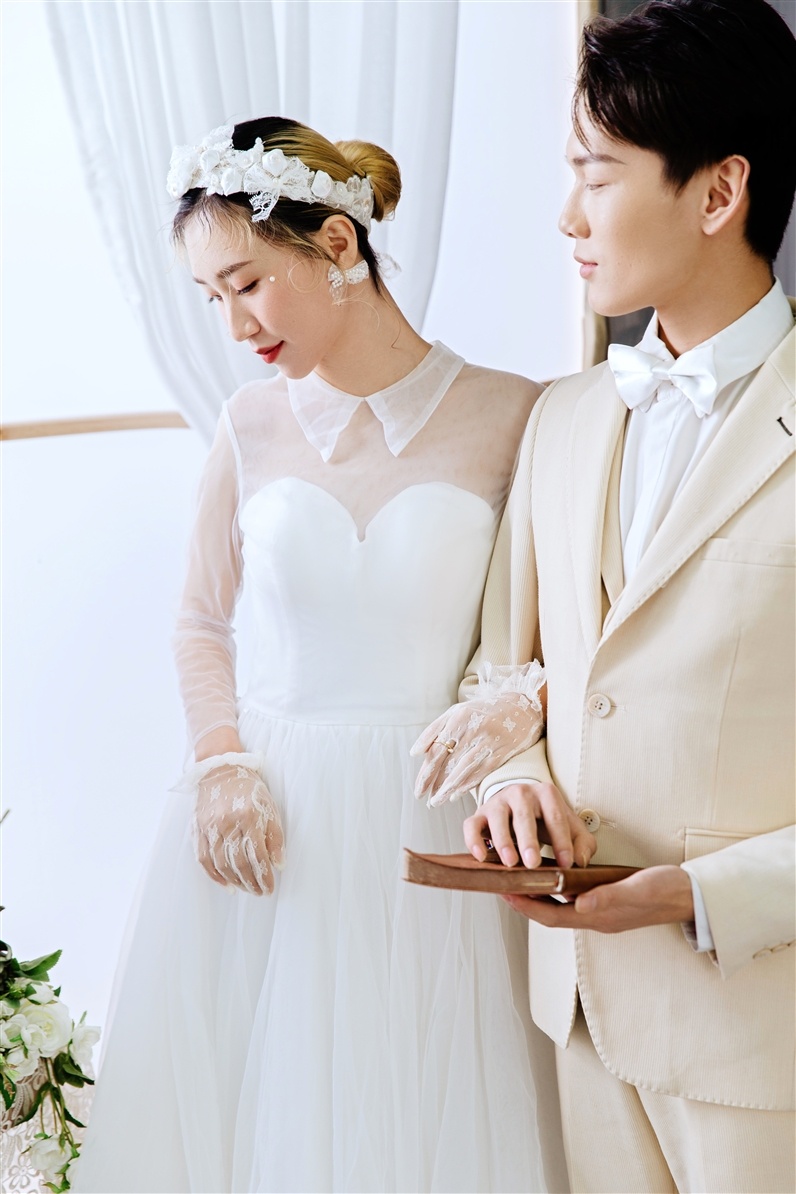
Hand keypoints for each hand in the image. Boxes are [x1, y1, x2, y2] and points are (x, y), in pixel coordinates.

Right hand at [194, 762, 284, 894]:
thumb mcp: (269, 807)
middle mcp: (228, 823)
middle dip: (251, 882)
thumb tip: (278, 864)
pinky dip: (214, 876)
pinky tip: (226, 884)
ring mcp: (210, 827)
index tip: (270, 888)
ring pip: (221, 864)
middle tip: (260, 893)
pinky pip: (203, 859)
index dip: (264, 876)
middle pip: (238, 863)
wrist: (222, 769)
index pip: (257, 855)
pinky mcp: (198, 829)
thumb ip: (275, 836)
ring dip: (234, 881)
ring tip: (246, 890)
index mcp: (249, 817)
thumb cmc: (250, 790)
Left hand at [412, 692, 543, 805]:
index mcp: (457, 718)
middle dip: (432, 783)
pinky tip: (456, 795)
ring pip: (462, 770)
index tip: (419, 789)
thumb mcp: (457, 712)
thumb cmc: (482, 711)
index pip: (435, 750)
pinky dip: (467, 785)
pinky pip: (480, 772)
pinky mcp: (501, 752)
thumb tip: (415, 753)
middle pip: (447, 762)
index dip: (425, 773)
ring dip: (447, 789)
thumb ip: (435, 730)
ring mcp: (487, 741)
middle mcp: (471, 729)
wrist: (521, 708)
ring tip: (436, 802)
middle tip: (423, 799)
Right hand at [464, 781, 596, 868]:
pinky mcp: (479, 814)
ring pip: (497, 818)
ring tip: (510, 862)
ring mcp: (498, 802)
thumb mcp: (572, 828)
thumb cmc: (547, 820)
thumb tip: (580, 862)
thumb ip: (583, 845)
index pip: (555, 817)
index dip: (561, 841)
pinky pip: (471, 825)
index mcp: (546, 794)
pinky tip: (481, 857)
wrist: (520, 805)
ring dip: (503, 840)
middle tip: (533, 863)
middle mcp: (520, 793)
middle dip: (528, 840)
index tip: (565, 864)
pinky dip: (473, 840)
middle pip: (524, 815)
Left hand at [502, 865, 694, 932]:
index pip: (552, 917)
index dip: (526, 906)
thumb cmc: (669, 890)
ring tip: (518, 877)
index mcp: (600, 918)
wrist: (694, 896)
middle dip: (525, 900)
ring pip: (561, 908)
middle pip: (551, 914)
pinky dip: (558, 889)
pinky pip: (574, 900)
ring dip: (539, 895)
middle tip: (501, 883)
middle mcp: (597, 918)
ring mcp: (603, 912)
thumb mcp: (639, 889)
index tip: (504, 892)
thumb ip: (610, 897)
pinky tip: (552, 875)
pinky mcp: (609, 902)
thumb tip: (578, 903)